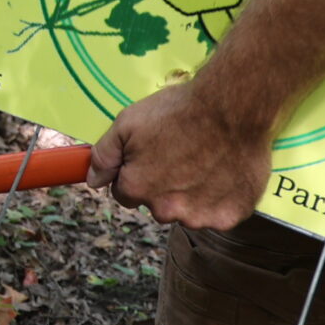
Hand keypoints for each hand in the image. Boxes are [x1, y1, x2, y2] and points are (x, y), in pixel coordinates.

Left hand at [87, 77, 272, 228]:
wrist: (232, 107)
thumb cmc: (179, 111)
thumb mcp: (127, 123)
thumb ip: (104, 156)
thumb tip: (92, 180)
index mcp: (137, 188)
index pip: (125, 194)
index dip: (136, 174)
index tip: (152, 157)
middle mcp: (166, 210)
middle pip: (157, 206)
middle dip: (164, 187)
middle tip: (181, 155)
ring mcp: (201, 216)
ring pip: (188, 212)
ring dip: (193, 194)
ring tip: (206, 160)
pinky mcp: (230, 216)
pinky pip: (219, 213)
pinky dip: (221, 198)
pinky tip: (224, 171)